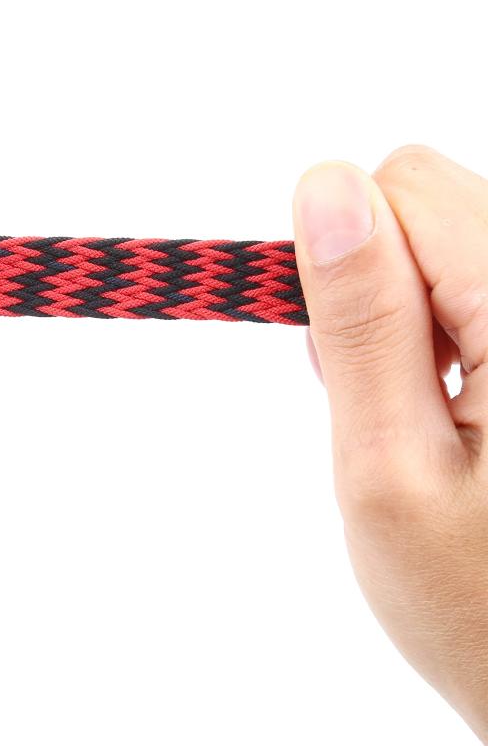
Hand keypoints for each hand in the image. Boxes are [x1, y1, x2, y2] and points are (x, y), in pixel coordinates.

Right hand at [293, 147, 487, 739]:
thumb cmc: (484, 608)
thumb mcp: (388, 468)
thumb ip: (360, 323)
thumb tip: (323, 192)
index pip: (404, 187)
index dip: (342, 254)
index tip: (334, 346)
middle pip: (433, 200)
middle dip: (376, 281)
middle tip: (383, 390)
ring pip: (452, 241)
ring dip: (410, 312)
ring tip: (423, 408)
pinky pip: (479, 284)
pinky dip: (448, 330)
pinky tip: (456, 402)